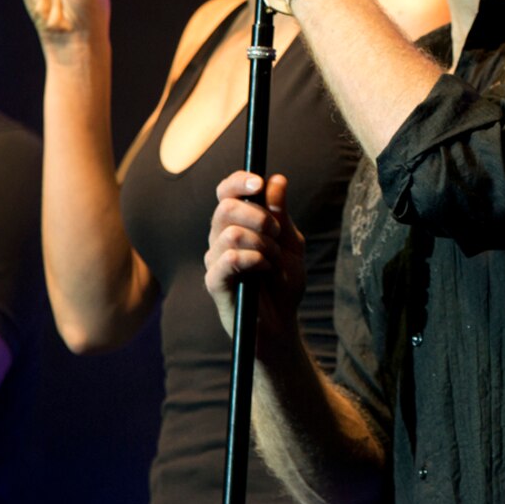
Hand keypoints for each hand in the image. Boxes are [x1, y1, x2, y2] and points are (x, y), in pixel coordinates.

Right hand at [203, 171, 306, 346]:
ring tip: (273, 262)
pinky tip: (264, 270)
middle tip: (276, 234)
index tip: (258, 183)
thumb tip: (276, 179)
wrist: (282, 324)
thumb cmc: (282, 282)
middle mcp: (219, 238)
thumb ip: (281, 213)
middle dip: (259, 216)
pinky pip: (228, 259)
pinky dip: (253, 260)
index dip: (238, 182)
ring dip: (262, 245)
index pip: (226, 192)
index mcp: (236, 224)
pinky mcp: (214, 282)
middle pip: (225, 208)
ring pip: (230, 233)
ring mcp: (214, 260)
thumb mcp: (290, 243)